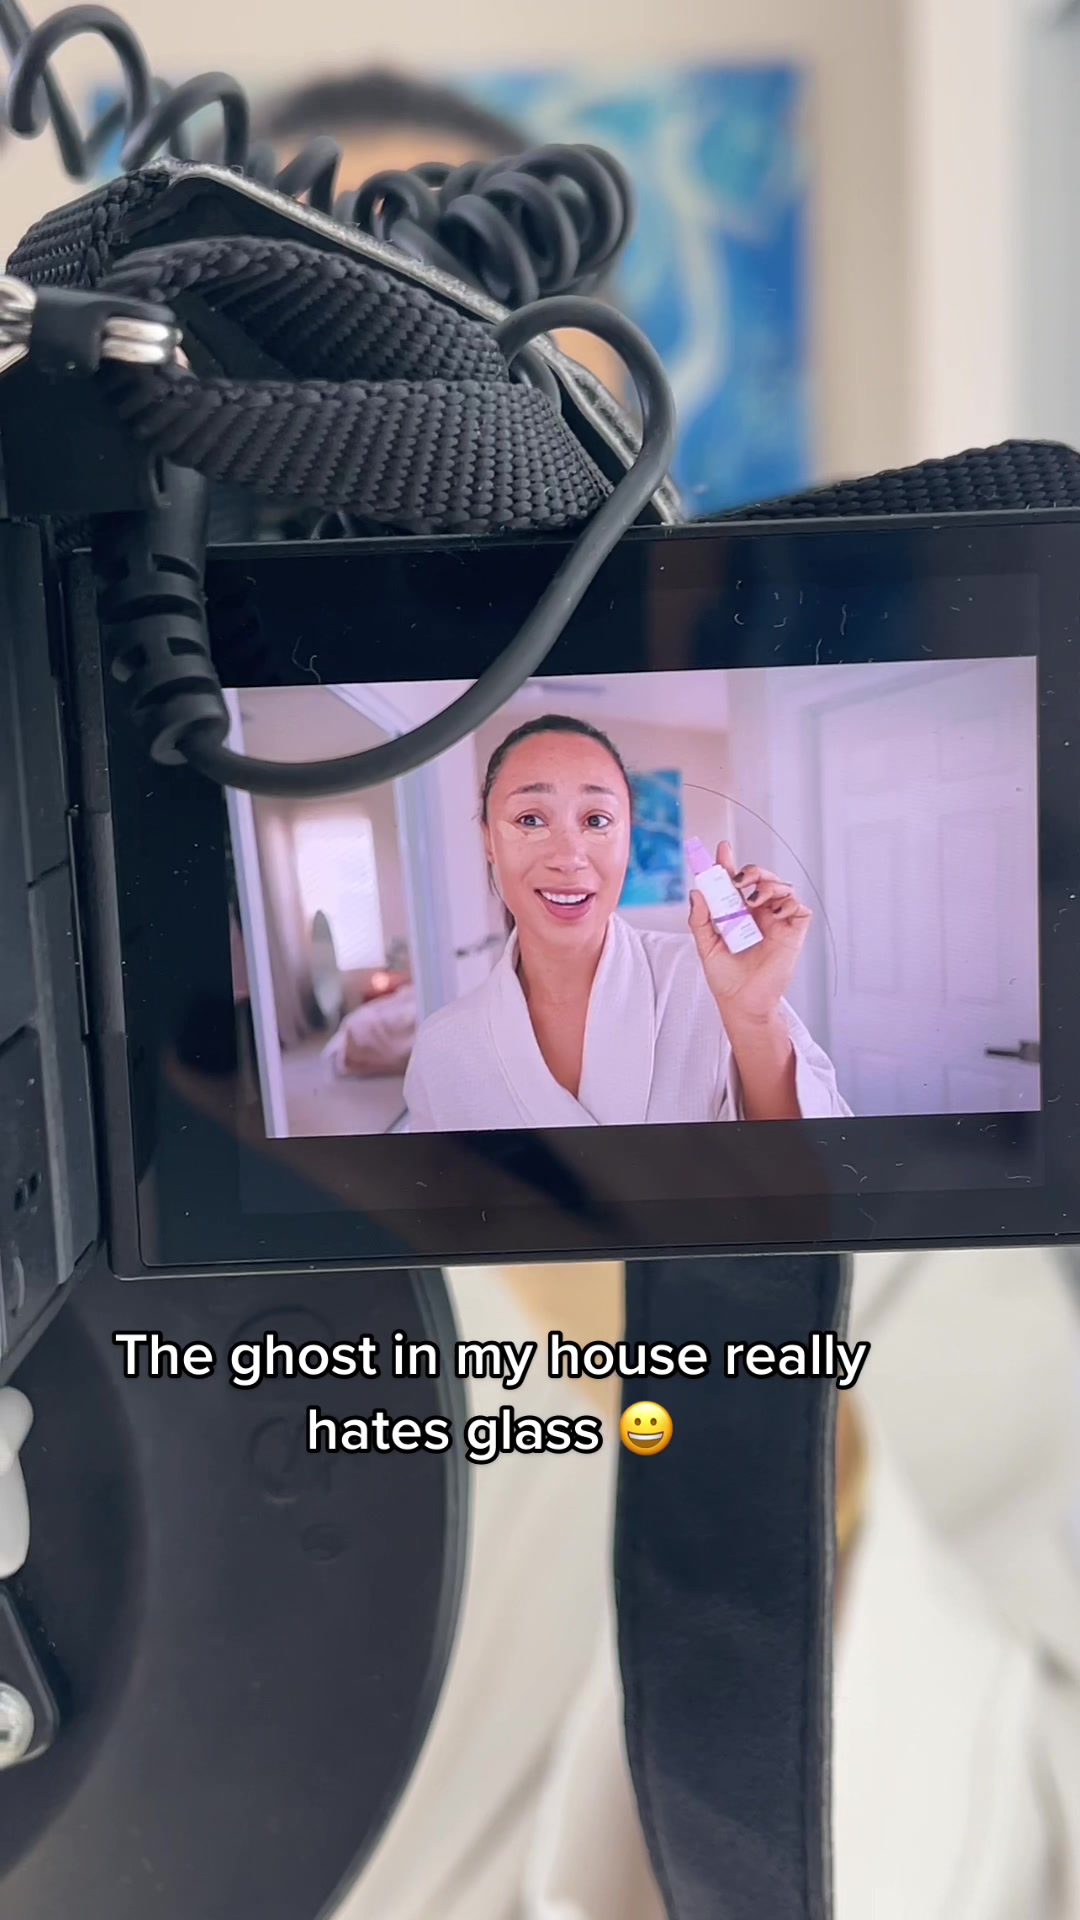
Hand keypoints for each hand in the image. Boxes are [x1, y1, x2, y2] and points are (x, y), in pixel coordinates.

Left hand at [688, 841, 812, 1022]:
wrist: (742, 1002)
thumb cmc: (726, 977)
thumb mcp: (706, 945)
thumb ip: (700, 919)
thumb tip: (696, 892)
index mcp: (738, 912)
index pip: (735, 881)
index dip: (729, 863)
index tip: (721, 849)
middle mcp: (759, 912)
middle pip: (761, 877)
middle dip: (752, 871)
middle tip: (739, 879)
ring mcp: (777, 921)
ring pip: (782, 887)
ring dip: (768, 885)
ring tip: (754, 900)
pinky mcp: (793, 932)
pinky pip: (798, 907)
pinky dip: (789, 904)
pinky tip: (775, 914)